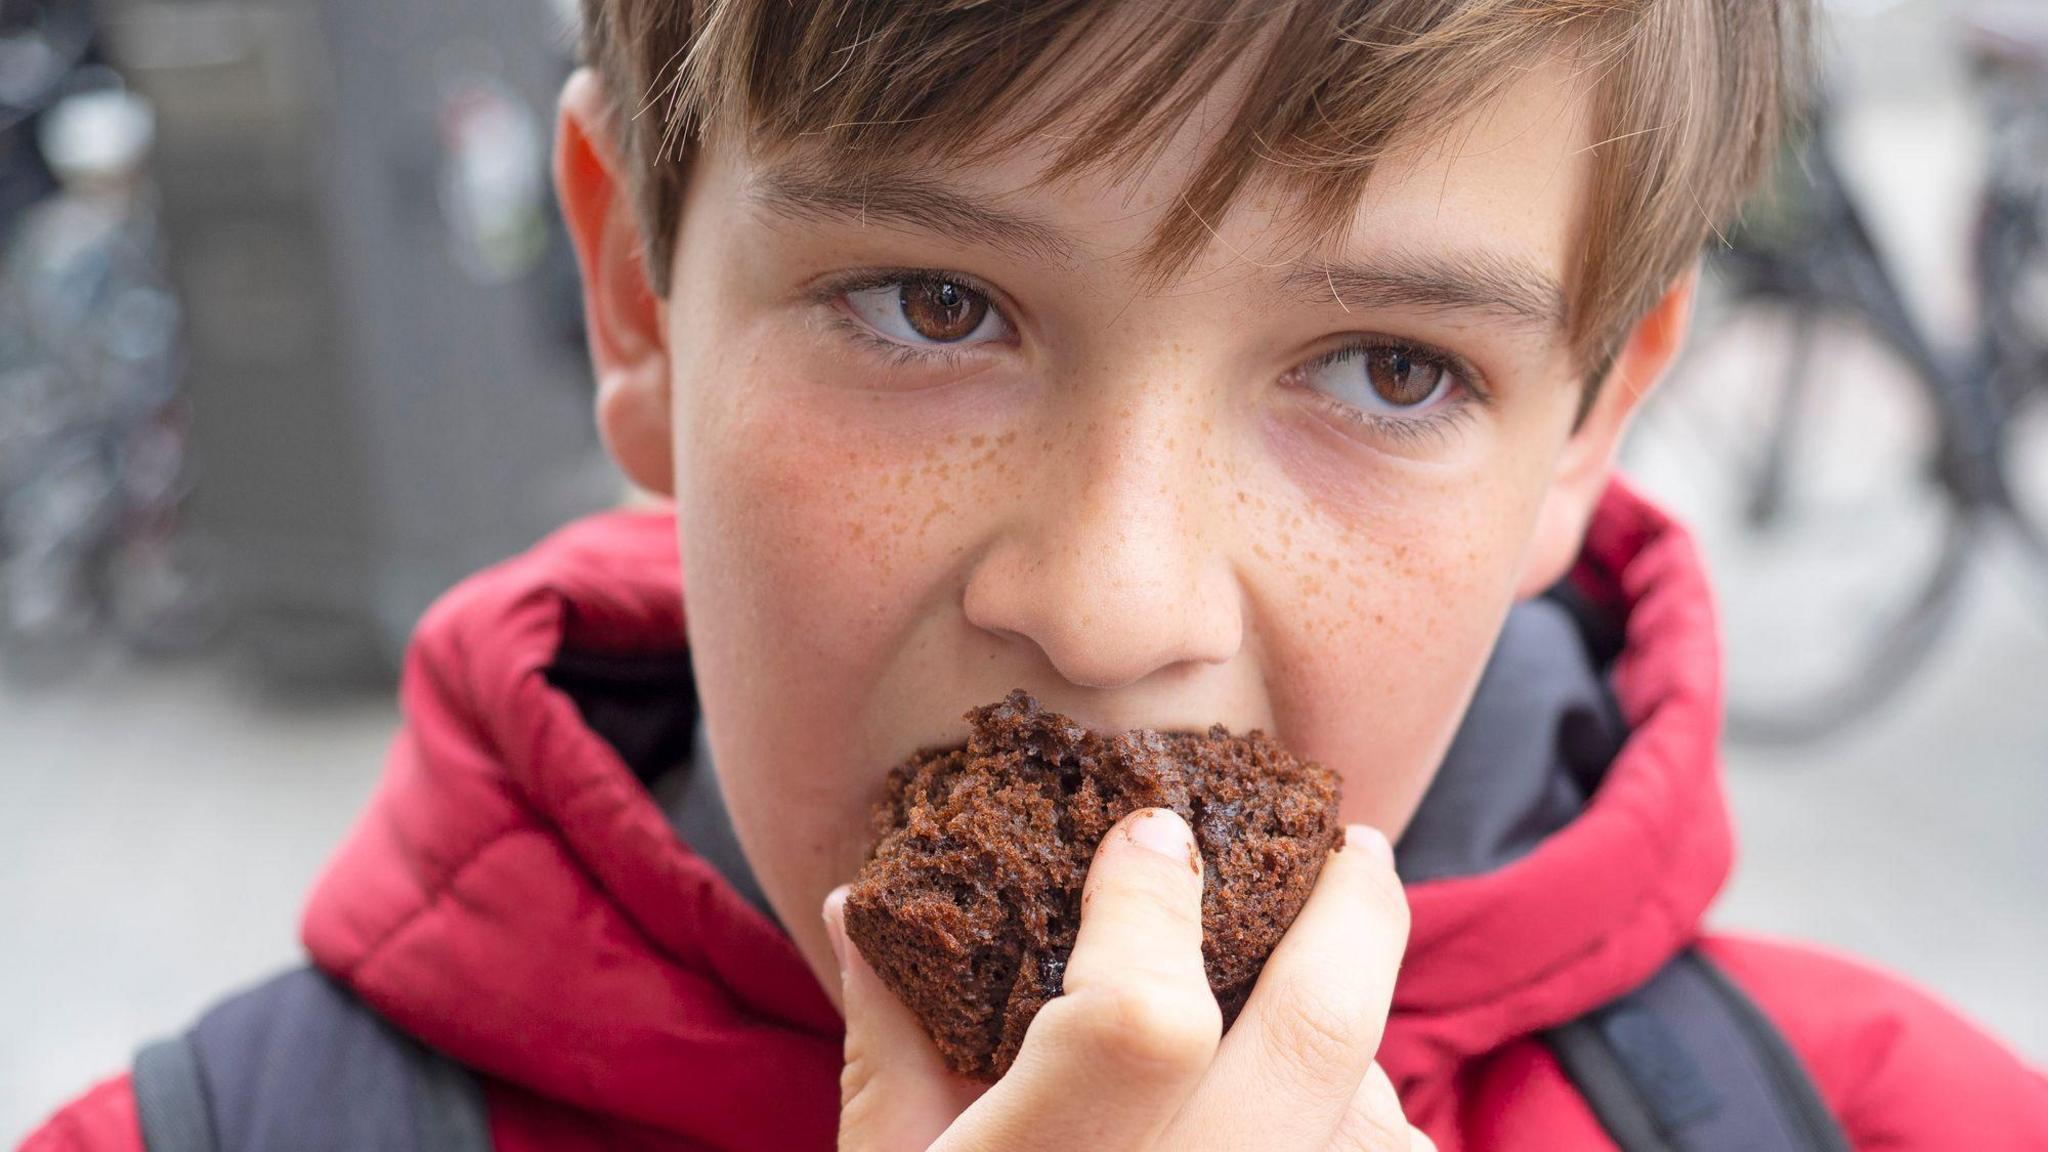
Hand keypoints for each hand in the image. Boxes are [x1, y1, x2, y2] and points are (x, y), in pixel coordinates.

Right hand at [826, 809, 1430, 1150]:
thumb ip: (890, 1044)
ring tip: (1330, 994)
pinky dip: (1365, 1143)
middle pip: (1322, 1029)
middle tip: (1357, 849)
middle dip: (1353, 914)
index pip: (1147, 1008)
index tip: (1151, 831)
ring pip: (1373, 1124)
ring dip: (1360, 1048)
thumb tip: (865, 902)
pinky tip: (1329, 1126)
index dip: (1151, 897)